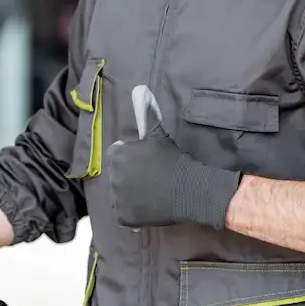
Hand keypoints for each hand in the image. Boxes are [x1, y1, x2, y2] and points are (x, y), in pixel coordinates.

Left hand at [106, 86, 242, 229]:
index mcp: (117, 155)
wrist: (192, 188)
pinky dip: (134, 214)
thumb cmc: (175, 159)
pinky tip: (149, 207)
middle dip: (132, 178)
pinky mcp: (124, 217)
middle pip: (119, 177)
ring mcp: (118, 199)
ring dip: (132, 196)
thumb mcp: (158, 134)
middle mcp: (112, 176)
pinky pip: (124, 216)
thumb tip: (138, 88)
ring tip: (152, 194)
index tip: (149, 165)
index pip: (118, 157)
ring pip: (120, 196)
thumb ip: (145, 112)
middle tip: (153, 180)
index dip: (134, 161)